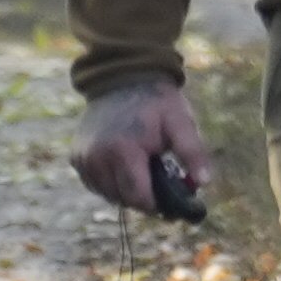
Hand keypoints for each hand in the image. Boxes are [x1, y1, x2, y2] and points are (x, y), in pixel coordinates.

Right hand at [71, 79, 214, 209]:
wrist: (122, 77)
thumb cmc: (157, 102)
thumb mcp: (181, 122)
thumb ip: (192, 152)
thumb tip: (204, 182)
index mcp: (124, 150)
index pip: (138, 197)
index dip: (157, 204)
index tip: (170, 201)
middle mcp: (97, 157)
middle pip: (122, 199)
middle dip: (143, 198)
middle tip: (158, 183)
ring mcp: (84, 158)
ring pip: (107, 195)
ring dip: (125, 192)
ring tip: (141, 170)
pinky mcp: (76, 157)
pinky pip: (95, 184)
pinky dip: (110, 184)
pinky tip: (123, 167)